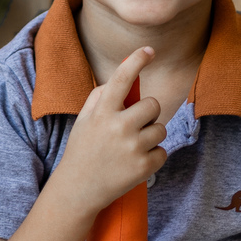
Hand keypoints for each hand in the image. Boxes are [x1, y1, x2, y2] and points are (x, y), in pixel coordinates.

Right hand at [56, 47, 167, 217]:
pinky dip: (153, 157)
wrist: (78, 189)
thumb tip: (124, 76)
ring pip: (161, 129)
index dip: (137, 60)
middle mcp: (119, 126)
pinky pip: (163, 152)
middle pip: (153, 105)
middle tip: (134, 126)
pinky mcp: (144, 167)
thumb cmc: (82, 150)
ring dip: (151, 136)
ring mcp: (133, 147)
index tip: (149, 50)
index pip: (122, 78)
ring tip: (132, 147)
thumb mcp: (84, 120)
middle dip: (148, 114)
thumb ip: (100, 97)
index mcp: (102, 112)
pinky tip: (135, 162)